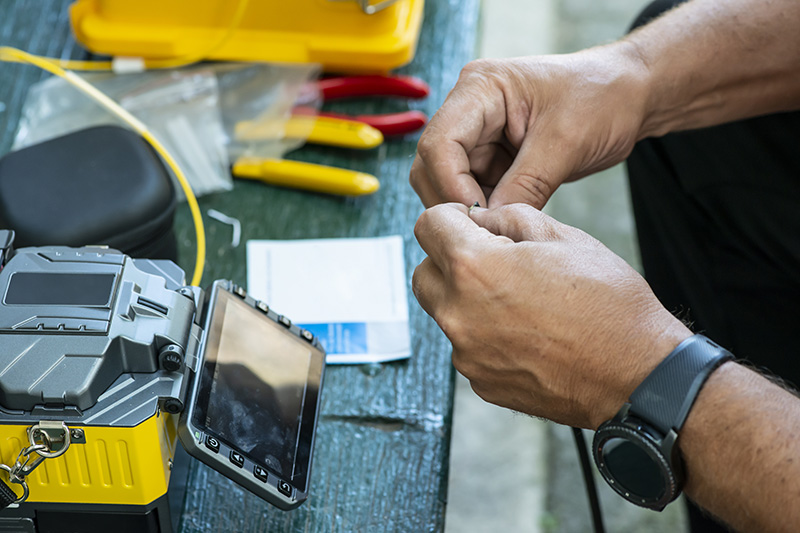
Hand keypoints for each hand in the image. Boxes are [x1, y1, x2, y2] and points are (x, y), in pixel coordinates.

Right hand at [410, 44, 648, 208]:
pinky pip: (474, 191)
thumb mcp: (566, 142)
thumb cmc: (603, 96)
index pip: (439, 143)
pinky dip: (486, 211)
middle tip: (485, 231)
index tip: (478, 218)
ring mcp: (479, 135)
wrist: (630, 96)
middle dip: (454, 201)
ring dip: (470, 210)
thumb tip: (491, 225)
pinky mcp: (492, 157)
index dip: (451, 186)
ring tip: (500, 230)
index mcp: (480, 88)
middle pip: (433, 165)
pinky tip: (506, 223)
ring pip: (448, 183)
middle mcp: (470, 109)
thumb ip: (525, 185)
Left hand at [412, 203, 690, 427]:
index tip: (470, 223)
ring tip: (516, 298)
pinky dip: (484, 334)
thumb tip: (480, 220)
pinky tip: (526, 331)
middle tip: (491, 259)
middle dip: (449, 259)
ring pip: (444, 312)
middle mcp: (459, 314)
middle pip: (425, 272)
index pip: (427, 226)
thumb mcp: (562, 236)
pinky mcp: (480, 382)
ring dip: (465, 298)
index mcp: (474, 268)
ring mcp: (467, 354)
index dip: (451, 217)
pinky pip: (467, 346)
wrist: (637, 374)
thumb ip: (507, 218)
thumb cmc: (608, 306)